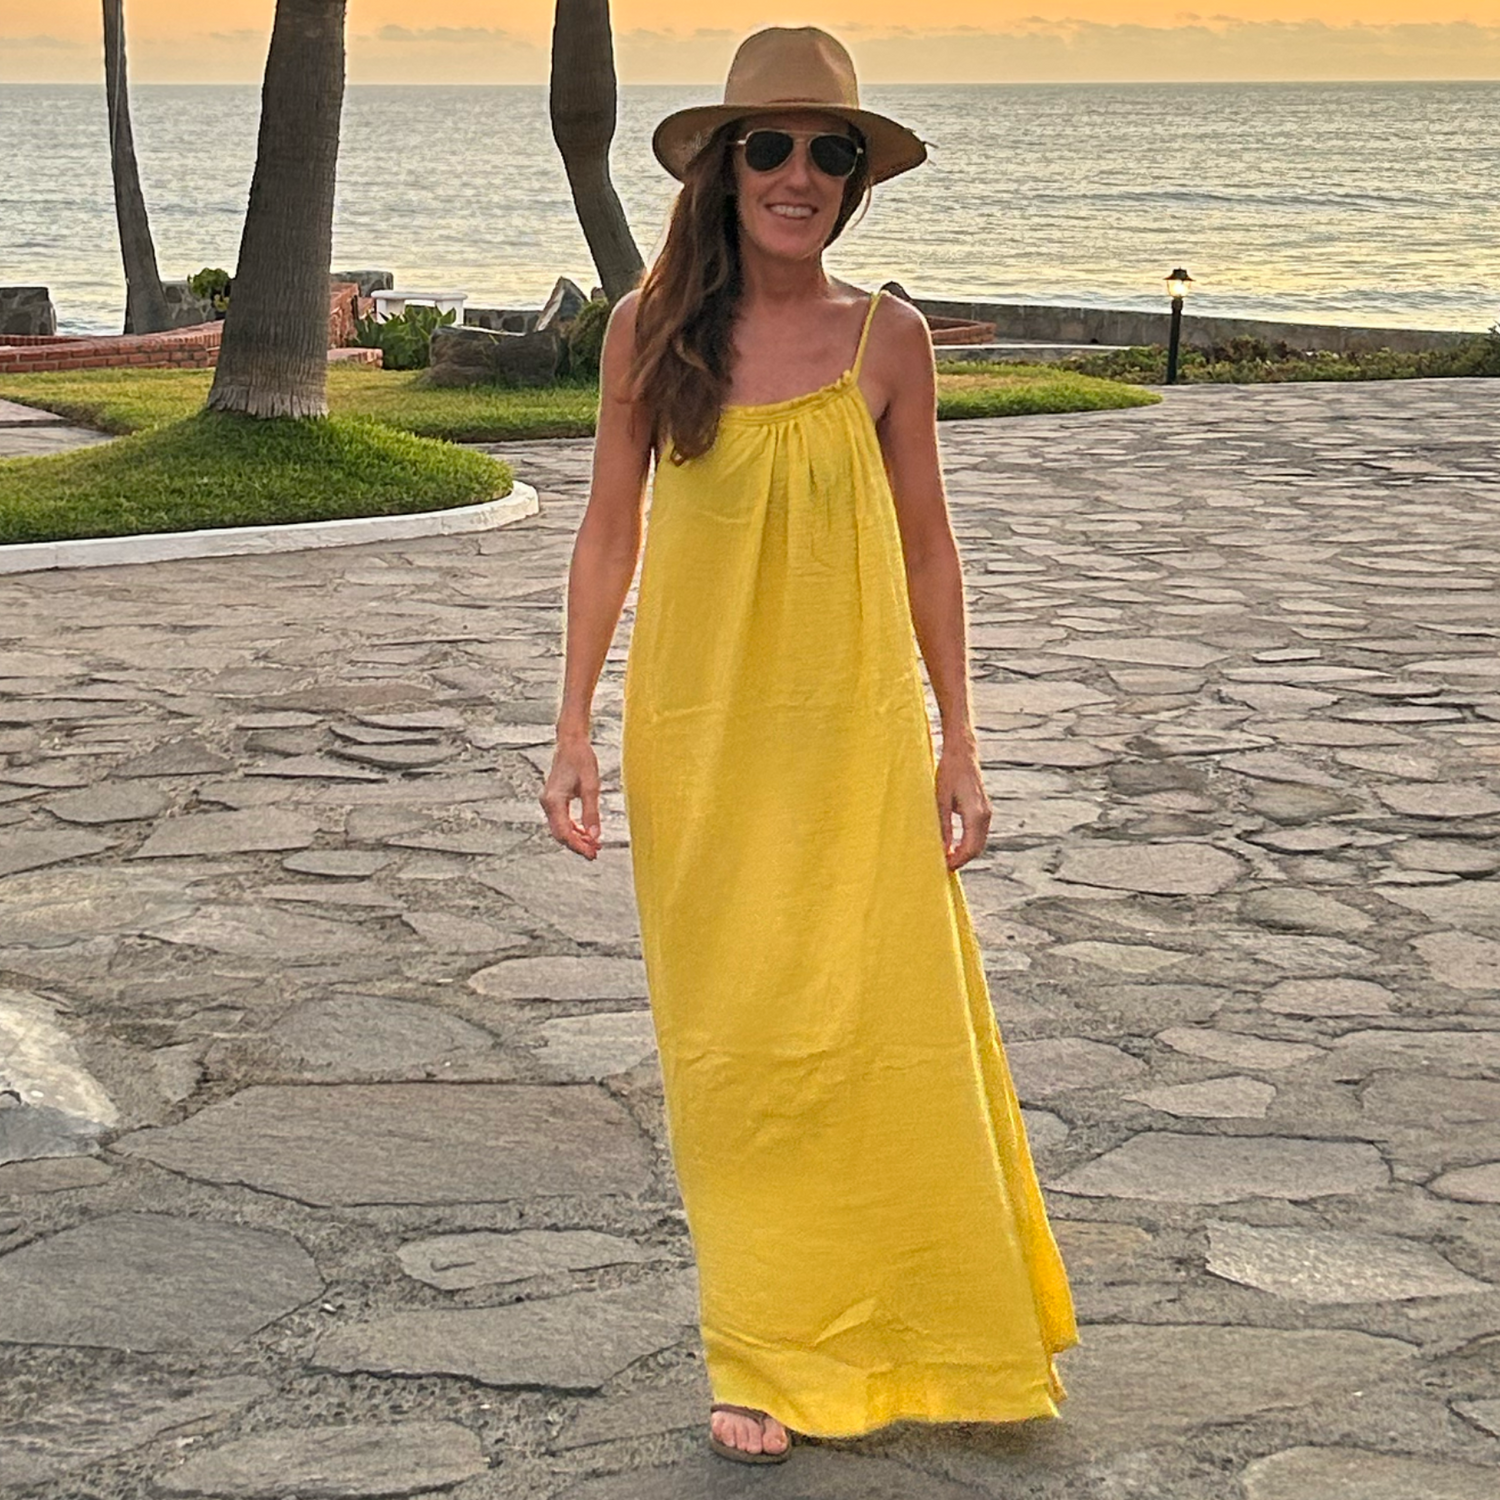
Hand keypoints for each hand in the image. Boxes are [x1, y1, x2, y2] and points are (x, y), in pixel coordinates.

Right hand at [540, 735, 602, 858]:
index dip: (578, 846)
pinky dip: (574, 829)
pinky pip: (562, 821)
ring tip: (594, 846)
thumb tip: (595, 836)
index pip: (563, 832)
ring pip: (560, 829)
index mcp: (554, 801)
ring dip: (576, 838)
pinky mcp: (554, 800)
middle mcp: (547, 803)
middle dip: (577, 845)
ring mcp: (549, 802)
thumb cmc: (581, 760)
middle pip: (560, 834)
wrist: (571, 743)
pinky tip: (587, 833)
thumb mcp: (591, 786)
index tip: (592, 854)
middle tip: (595, 854)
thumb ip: (591, 812)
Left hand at [935, 738, 990, 870]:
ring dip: (965, 853)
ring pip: (979, 842)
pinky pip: (978, 834)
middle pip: (977, 849)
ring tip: (946, 858)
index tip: (943, 867)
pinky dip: (968, 843)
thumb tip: (943, 850)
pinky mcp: (984, 809)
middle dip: (961, 860)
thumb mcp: (940, 801)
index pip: (970, 848)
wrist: (962, 753)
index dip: (957, 861)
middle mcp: (985, 815)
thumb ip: (943, 827)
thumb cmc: (949, 773)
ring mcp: (987, 812)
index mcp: (976, 814)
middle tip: (942, 866)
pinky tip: (953, 845)